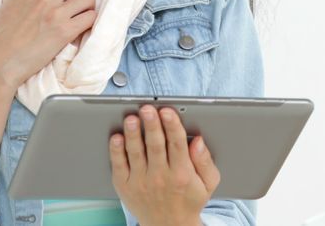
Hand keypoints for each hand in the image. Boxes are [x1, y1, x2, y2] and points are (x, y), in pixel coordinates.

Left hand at [109, 105, 219, 225]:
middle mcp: (160, 177)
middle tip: (147, 109)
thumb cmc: (188, 200)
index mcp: (182, 174)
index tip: (168, 112)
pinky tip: (117, 137)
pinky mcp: (125, 186)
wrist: (168, 225)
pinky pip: (119, 166)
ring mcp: (141, 182)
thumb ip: (205, 161)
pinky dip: (116, 151)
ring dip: (133, 134)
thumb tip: (198, 141)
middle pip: (155, 145)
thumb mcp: (208, 183)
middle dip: (151, 125)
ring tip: (132, 118)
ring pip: (136, 153)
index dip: (172, 126)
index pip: (176, 144)